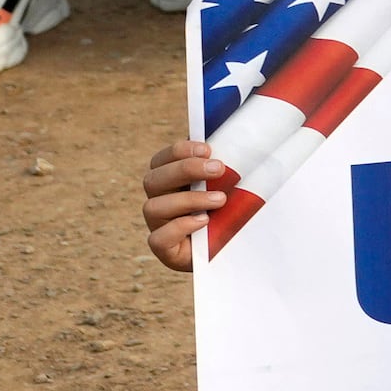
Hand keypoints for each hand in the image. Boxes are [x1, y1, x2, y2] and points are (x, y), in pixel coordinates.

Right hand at [140, 137, 233, 273]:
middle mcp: (160, 202)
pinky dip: (180, 226)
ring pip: (153, 207)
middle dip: (185, 169)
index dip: (179, 151)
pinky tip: (204, 221)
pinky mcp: (165, 250)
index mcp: (170, 182)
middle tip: (218, 168)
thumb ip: (225, 169)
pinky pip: (158, 238)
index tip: (207, 149)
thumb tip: (238, 140)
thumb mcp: (232, 187)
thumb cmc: (233, 212)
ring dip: (189, 199)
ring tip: (220, 199)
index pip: (160, 161)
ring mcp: (159, 226)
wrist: (237, 250)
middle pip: (153, 180)